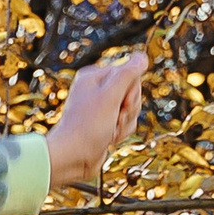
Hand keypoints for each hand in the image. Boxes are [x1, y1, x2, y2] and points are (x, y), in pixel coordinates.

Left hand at [47, 49, 146, 189]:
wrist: (72, 157)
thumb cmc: (87, 126)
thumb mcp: (109, 96)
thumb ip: (127, 74)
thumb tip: (142, 56)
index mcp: (94, 77)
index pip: (130, 74)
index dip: (131, 91)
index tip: (119, 103)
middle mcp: (97, 90)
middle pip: (133, 92)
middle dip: (129, 109)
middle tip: (114, 119)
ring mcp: (102, 107)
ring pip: (132, 109)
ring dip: (125, 123)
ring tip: (109, 131)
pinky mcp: (106, 123)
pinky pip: (127, 123)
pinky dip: (122, 132)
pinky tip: (109, 138)